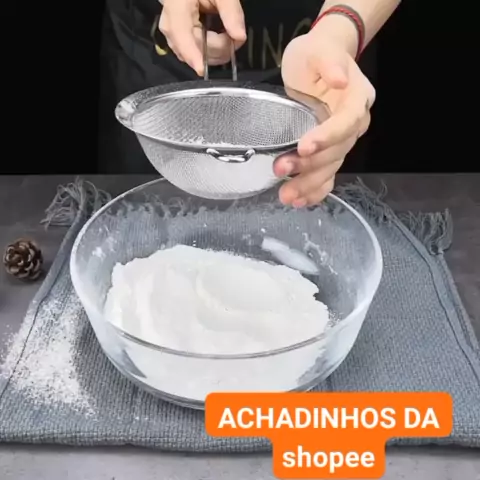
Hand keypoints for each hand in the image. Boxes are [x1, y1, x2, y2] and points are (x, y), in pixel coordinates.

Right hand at [159, 0, 246, 75]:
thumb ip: (231, 12)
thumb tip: (239, 36)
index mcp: (176, 6)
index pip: (181, 35)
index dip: (192, 55)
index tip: (202, 70)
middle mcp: (169, 23)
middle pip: (192, 48)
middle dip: (217, 49)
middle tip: (236, 38)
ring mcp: (172, 34)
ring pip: (192, 55)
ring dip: (214, 52)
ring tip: (228, 36)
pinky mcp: (178, 41)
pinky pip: (193, 53)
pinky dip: (209, 51)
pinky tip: (218, 40)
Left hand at [275, 26, 375, 206]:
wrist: (315, 64)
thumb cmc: (315, 54)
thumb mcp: (318, 49)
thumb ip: (329, 62)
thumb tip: (341, 81)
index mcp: (357, 99)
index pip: (346, 122)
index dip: (327, 137)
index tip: (303, 146)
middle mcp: (353, 124)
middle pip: (337, 151)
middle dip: (309, 164)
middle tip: (280, 169)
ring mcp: (341, 141)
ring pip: (330, 168)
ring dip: (308, 184)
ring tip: (285, 196)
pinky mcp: (328, 151)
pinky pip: (327, 176)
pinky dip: (315, 191)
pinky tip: (299, 201)